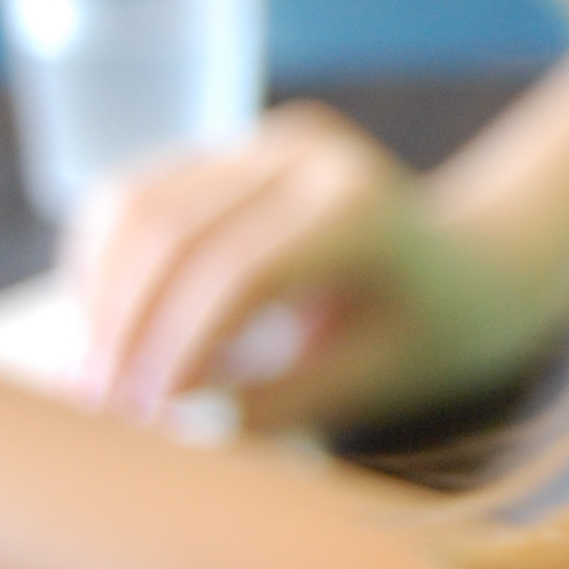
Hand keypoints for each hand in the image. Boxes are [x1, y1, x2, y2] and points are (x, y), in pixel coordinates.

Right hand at [65, 104, 538, 434]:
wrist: (473, 266)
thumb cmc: (431, 336)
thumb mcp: (368, 383)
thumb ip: (271, 405)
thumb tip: (158, 429)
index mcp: (359, 209)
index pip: (233, 273)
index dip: (171, 349)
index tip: (137, 421)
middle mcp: (307, 153)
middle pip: (166, 227)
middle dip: (117, 326)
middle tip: (94, 411)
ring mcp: (264, 140)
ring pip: (131, 201)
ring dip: (97, 292)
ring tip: (96, 377)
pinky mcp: (232, 148)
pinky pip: (135, 195)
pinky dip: (104, 262)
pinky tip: (113, 330)